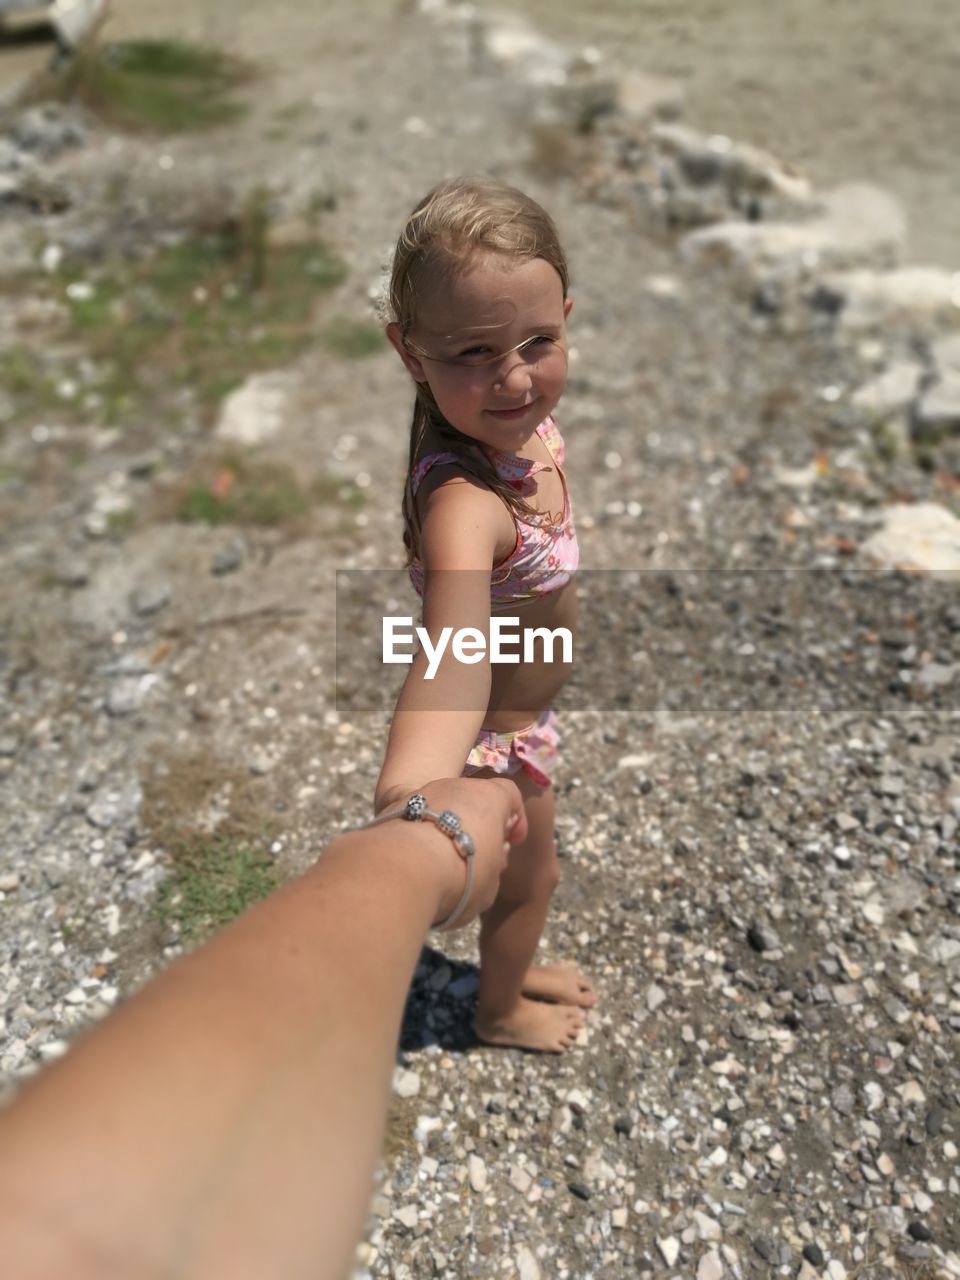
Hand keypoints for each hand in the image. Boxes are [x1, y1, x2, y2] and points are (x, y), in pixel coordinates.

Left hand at [415, 777, 527, 927]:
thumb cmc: (460, 876)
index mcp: (489, 798)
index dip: (513, 818)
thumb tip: (484, 863)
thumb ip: (492, 866)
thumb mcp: (490, 882)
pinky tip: (416, 862)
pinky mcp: (393, 808)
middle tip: (475, 858)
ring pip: (441, 808)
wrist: (403, 870)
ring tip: (441, 863)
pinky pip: (415, 820)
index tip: (508, 843)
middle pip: (473, 801)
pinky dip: (418, 835)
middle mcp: (456, 787)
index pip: (508, 794)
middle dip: (476, 826)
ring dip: (444, 830)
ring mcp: (423, 793)